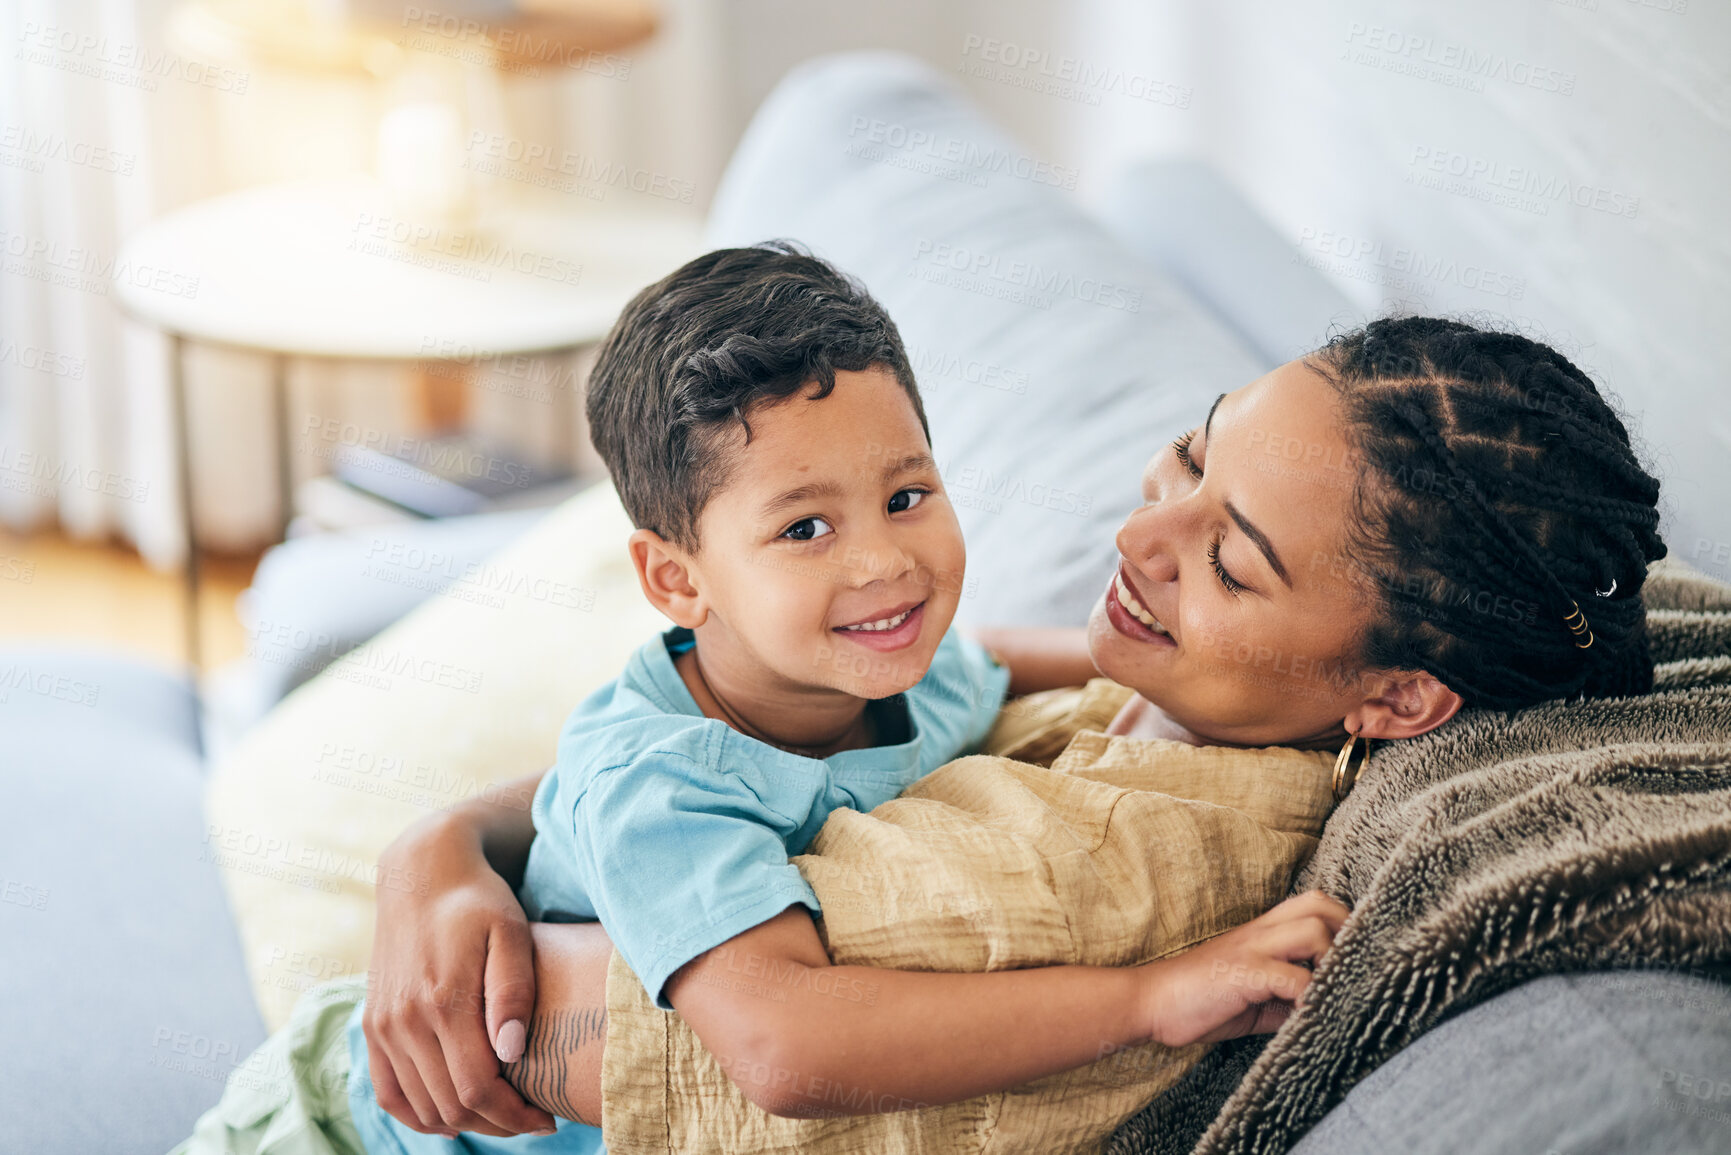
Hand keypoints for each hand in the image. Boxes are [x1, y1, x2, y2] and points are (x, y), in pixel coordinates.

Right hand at [363, 813, 557, 1137]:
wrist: (423, 873)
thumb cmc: (479, 901)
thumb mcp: (510, 932)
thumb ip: (513, 991)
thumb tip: (512, 1051)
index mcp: (443, 1000)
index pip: (478, 1088)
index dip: (513, 1115)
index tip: (546, 1119)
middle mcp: (404, 1020)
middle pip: (451, 1105)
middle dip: (497, 1123)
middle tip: (532, 1119)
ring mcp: (382, 1026)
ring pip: (421, 1106)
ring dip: (463, 1121)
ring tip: (503, 1113)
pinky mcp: (372, 1025)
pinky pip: (388, 1092)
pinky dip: (418, 1115)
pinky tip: (452, 1114)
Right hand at [1138, 890, 1349, 1047]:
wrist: (1149, 1001)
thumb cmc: (1196, 1000)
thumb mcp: (1250, 998)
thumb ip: (1284, 998)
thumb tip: (1319, 1011)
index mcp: (1261, 932)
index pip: (1312, 903)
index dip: (1340, 922)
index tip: (1352, 955)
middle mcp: (1259, 932)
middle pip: (1319, 903)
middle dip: (1346, 929)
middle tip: (1349, 965)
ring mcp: (1251, 950)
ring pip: (1313, 932)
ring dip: (1331, 961)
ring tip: (1329, 989)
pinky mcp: (1244, 974)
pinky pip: (1294, 979)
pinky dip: (1310, 998)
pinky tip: (1308, 1015)